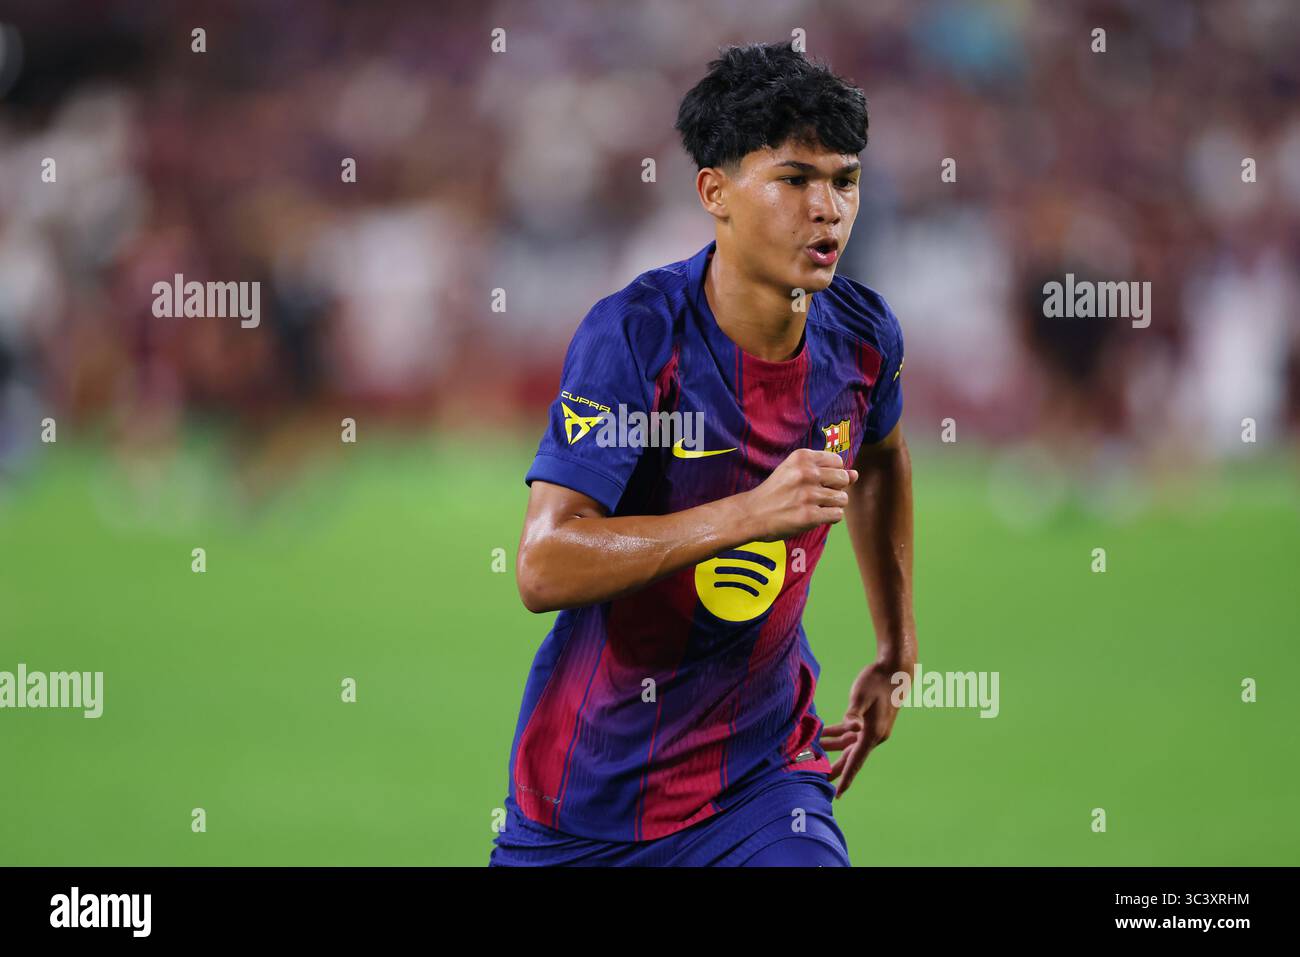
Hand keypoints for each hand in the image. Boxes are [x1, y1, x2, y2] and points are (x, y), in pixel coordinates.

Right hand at [743, 448, 857, 541]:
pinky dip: (829, 517)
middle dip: (835, 489)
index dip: (832, 474)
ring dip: (832, 505)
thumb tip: (855, 474)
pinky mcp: (810, 515)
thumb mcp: (795, 472)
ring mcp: (809, 494)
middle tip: (816, 495)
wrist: (752, 514)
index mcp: (802, 457)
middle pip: (844, 479)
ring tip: (814, 506)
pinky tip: (814, 516)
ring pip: (842, 499)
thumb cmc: (775, 492)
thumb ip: (826, 471)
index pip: (838, 462)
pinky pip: (837, 515)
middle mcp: (807, 472)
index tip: (817, 481)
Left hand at [825, 659, 913, 798]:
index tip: (838, 794)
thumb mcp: (861, 696)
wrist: (895, 670)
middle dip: (835, 769)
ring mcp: (872, 729)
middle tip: (818, 781)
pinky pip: (850, 734)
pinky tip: (822, 734)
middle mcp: (874, 736)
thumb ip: (853, 714)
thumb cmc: (877, 681)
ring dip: (831, 749)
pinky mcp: (869, 722)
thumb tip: (852, 728)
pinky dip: (837, 734)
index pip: (856, 761)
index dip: (846, 778)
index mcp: (873, 733)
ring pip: (848, 745)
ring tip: (811, 754)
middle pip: (851, 758)